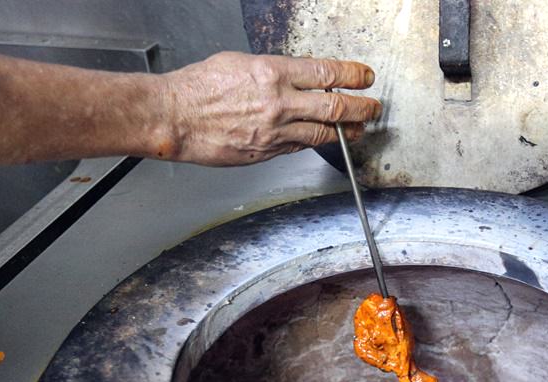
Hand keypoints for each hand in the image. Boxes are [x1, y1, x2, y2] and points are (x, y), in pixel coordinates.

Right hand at [160, 52, 381, 165]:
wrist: (174, 117)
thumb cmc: (198, 88)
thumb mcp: (240, 64)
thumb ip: (273, 71)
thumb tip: (296, 75)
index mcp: (273, 73)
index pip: (325, 72)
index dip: (352, 75)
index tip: (365, 76)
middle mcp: (279, 103)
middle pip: (335, 106)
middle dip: (361, 107)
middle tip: (374, 107)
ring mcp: (274, 131)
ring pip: (323, 133)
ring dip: (346, 131)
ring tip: (359, 129)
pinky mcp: (266, 152)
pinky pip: (298, 147)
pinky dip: (313, 142)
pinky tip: (322, 139)